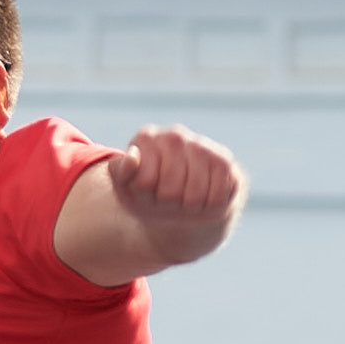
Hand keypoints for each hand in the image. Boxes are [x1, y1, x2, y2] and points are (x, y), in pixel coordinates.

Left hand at [106, 124, 244, 226]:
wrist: (184, 206)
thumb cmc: (150, 198)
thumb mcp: (127, 193)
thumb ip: (121, 175)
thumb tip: (132, 155)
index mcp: (145, 138)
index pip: (145, 182)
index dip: (147, 198)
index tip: (146, 193)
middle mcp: (174, 135)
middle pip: (170, 190)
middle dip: (168, 204)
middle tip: (167, 201)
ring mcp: (200, 145)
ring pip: (195, 193)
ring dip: (189, 208)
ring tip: (184, 202)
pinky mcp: (223, 159)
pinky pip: (217, 194)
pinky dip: (208, 206)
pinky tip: (202, 199)